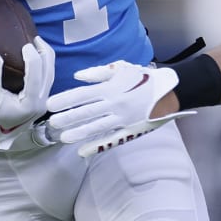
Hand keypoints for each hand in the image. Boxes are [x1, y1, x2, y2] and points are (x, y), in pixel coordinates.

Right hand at [0, 37, 56, 149]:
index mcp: (30, 103)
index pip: (35, 75)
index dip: (32, 57)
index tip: (25, 44)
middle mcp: (40, 103)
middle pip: (49, 73)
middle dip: (45, 54)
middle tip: (36, 38)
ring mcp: (41, 103)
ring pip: (50, 77)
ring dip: (46, 59)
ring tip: (38, 44)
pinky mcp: (39, 101)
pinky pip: (46, 80)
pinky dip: (44, 67)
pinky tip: (37, 58)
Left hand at [46, 61, 191, 156]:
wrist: (170, 90)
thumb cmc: (143, 77)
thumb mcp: (121, 68)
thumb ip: (97, 73)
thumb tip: (77, 77)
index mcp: (111, 88)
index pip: (82, 94)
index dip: (65, 100)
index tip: (50, 104)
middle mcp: (115, 104)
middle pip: (87, 112)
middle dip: (68, 117)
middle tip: (52, 123)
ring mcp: (123, 119)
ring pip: (97, 127)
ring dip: (79, 133)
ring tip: (63, 137)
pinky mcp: (130, 130)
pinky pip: (111, 139)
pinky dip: (96, 146)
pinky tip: (82, 151)